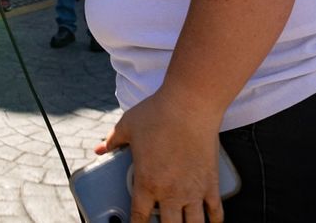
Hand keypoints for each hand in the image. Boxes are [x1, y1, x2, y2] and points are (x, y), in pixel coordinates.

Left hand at [98, 91, 224, 222]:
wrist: (190, 104)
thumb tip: (99, 148)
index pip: (139, 218)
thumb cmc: (157, 113)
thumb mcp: (127, 126)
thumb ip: (113, 141)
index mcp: (147, 182)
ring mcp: (193, 191)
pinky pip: (215, 212)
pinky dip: (214, 221)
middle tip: (161, 222)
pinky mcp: (211, 183)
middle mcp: (171, 193)